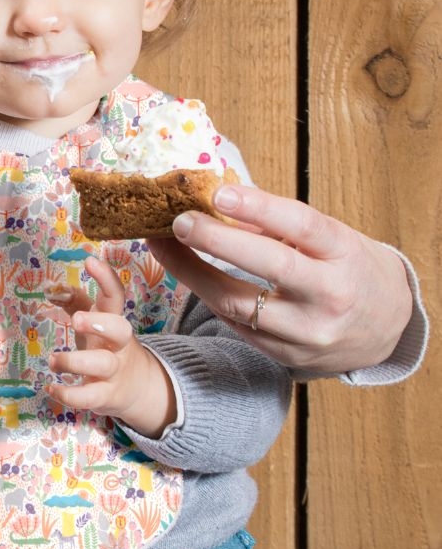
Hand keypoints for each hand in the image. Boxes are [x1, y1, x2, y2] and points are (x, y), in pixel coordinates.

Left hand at [47, 257, 176, 437]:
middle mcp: (118, 346)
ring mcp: (114, 371)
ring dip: (74, 361)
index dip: (106, 278)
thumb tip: (50, 286)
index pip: (116, 297)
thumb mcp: (96, 324)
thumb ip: (75, 303)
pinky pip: (90, 397)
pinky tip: (51, 389)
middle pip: (120, 330)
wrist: (139, 389)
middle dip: (100, 323)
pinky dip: (69, 395)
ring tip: (53, 361)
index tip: (90, 261)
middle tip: (77, 319)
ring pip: (101, 365)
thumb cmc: (107, 347)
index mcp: (114, 322)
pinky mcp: (106, 396)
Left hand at [147, 184, 412, 373]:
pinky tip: (186, 272)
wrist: (386, 329)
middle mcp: (330, 295)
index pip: (303, 226)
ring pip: (238, 303)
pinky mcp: (285, 355)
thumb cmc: (350, 268)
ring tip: (162, 244)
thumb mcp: (333, 238)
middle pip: (269, 266)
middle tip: (178, 220)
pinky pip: (236, 324)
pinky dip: (208, 295)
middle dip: (217, 241)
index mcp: (346, 255)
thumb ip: (283, 224)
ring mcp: (307, 332)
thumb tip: (219, 202)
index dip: (260, 208)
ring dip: (192, 272)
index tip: (219, 193)